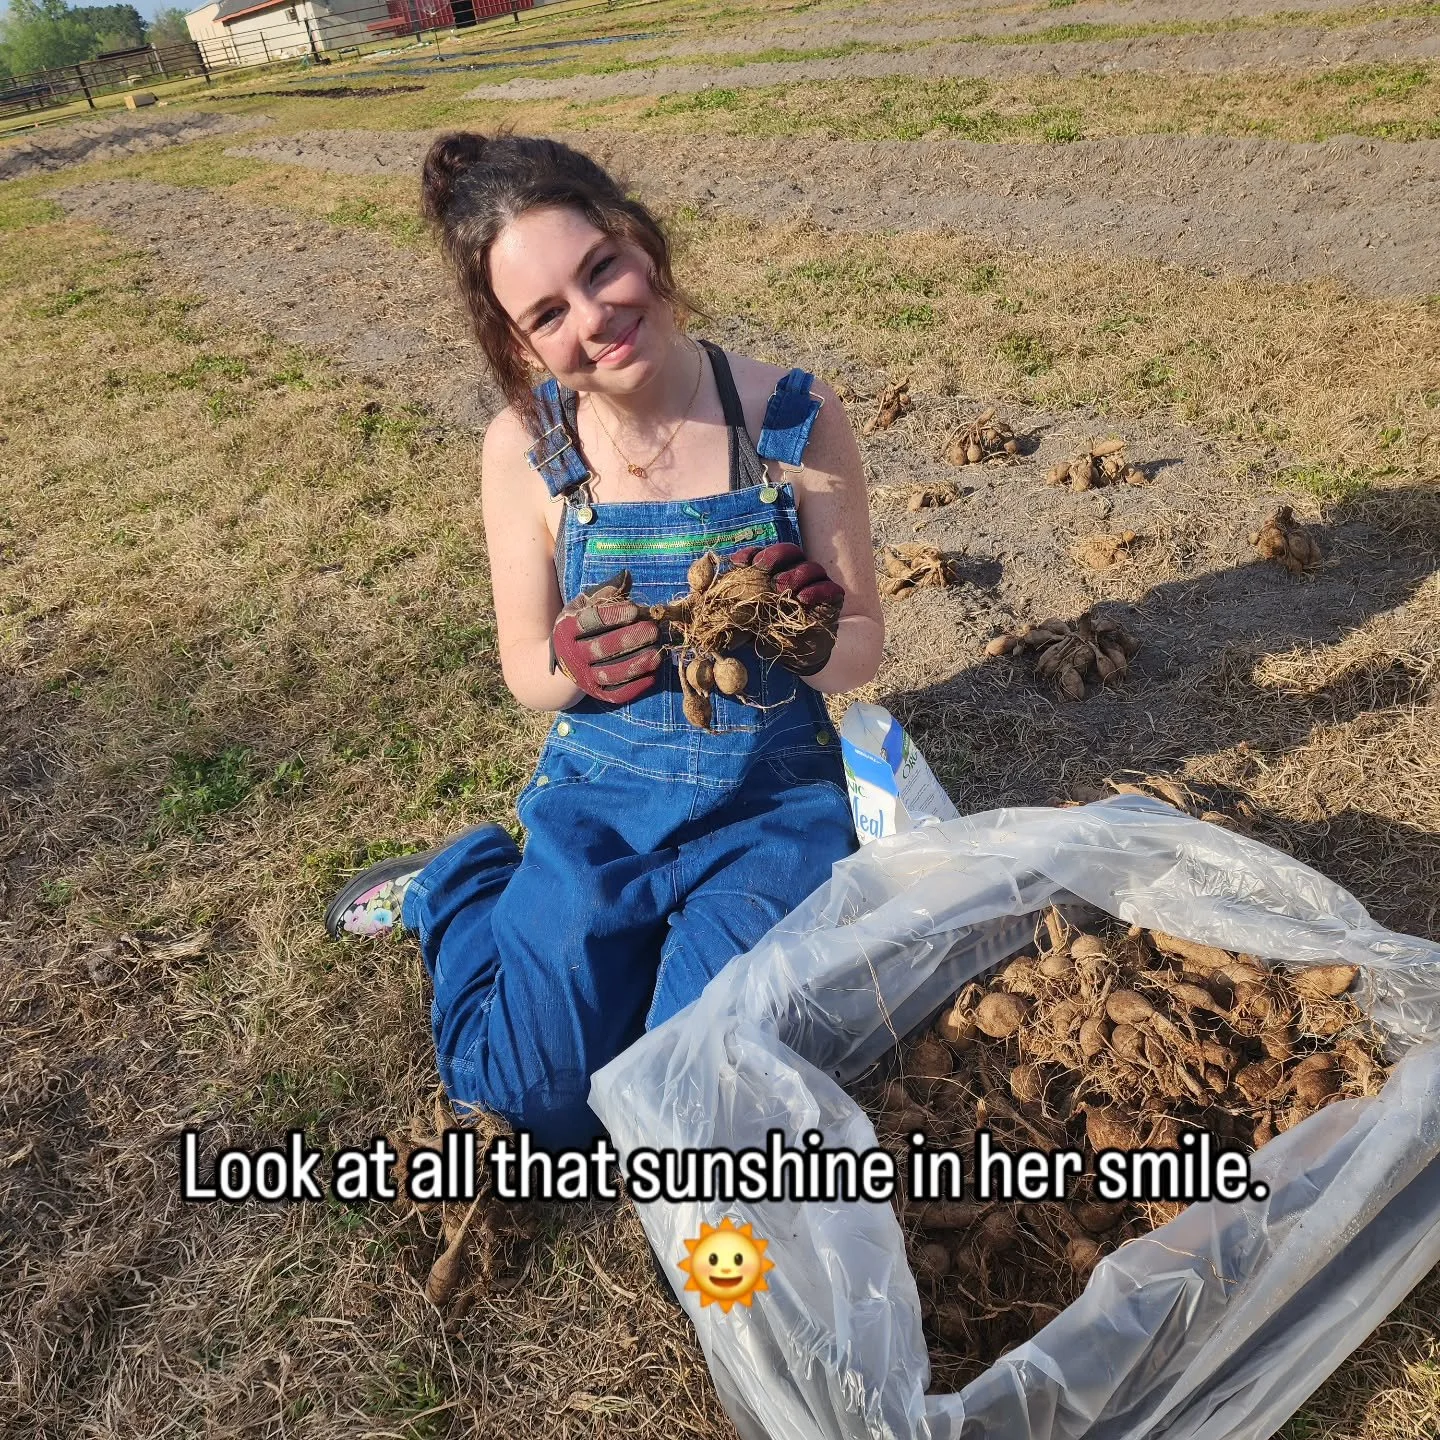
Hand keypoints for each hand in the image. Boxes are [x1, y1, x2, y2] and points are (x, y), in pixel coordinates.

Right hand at [549, 570, 662, 703]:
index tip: (635, 610)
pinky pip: (617, 693)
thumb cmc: (580, 627)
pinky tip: (653, 674)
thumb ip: (605, 592)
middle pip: (602, 648)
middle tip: (653, 630)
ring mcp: (583, 678)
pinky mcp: (596, 694)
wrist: (564, 665)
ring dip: (636, 664)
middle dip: (630, 639)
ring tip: (657, 654)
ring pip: (611, 673)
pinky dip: (635, 687)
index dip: (613, 615)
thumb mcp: (584, 606)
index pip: (589, 622)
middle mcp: (571, 656)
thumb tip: (627, 576)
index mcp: (566, 630)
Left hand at [728, 542, 844, 675]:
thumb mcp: (740, 620)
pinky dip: (816, 590)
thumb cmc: (766, 634)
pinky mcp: (831, 599)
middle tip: (764, 570)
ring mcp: (815, 585)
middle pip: (790, 552)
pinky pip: (829, 588)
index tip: (740, 562)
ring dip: (796, 575)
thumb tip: (698, 592)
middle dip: (776, 556)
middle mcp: (795, 573)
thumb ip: (723, 605)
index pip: (764, 553)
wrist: (793, 656)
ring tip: (782, 590)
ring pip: (811, 567)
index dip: (753, 553)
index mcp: (773, 573)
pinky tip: (802, 599)